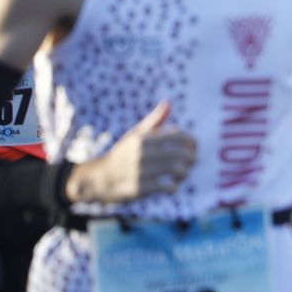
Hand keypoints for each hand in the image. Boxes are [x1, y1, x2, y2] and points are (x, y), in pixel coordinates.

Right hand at [68, 100, 196, 203]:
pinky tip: (172, 187)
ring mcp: (140, 171)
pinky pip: (167, 187)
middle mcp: (142, 153)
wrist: (98, 179)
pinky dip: (174, 187)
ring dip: (185, 173)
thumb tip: (169, 102)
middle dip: (191, 159)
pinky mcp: (139, 189)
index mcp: (143, 138)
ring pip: (177, 170)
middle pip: (181, 154)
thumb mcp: (135, 135)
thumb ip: (154, 121)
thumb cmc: (122, 155)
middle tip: (191, 163)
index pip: (179, 136)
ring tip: (182, 175)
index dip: (192, 142)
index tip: (194, 148)